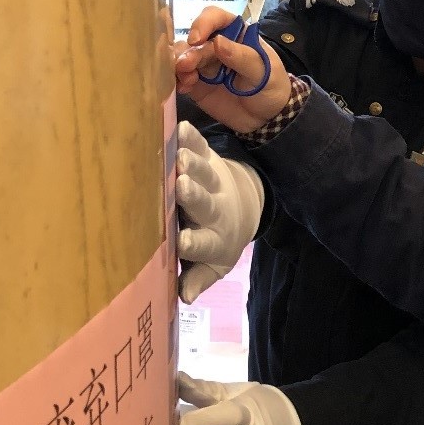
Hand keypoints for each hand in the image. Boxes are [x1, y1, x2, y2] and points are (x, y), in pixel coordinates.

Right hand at [174, 8, 292, 132]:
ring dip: (178, 65)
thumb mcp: (264, 72)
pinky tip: (183, 88)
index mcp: (236, 34)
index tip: (196, 39)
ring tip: (186, 80)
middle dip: (189, 52)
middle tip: (185, 66)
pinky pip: (179, 76)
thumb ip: (243, 57)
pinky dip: (177, 80)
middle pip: (195, 40)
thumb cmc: (271, 87)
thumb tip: (218, 41)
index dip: (203, 23)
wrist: (267, 117)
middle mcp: (216, 45)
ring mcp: (204, 64)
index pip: (215, 17)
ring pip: (182, 56)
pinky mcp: (196, 83)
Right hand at [176, 122, 264, 303]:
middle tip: (182, 187)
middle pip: (204, 204)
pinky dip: (190, 137)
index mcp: (213, 239)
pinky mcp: (208, 157)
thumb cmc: (216, 241)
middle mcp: (213, 209)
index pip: (202, 244)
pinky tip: (179, 126)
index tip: (180, 242)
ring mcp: (212, 181)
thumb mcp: (213, 266)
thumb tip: (184, 297)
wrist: (244, 205)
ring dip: (192, 166)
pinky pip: (201, 146)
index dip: (192, 244)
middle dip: (193, 196)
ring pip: (204, 174)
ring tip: (179, 157)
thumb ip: (197, 278)